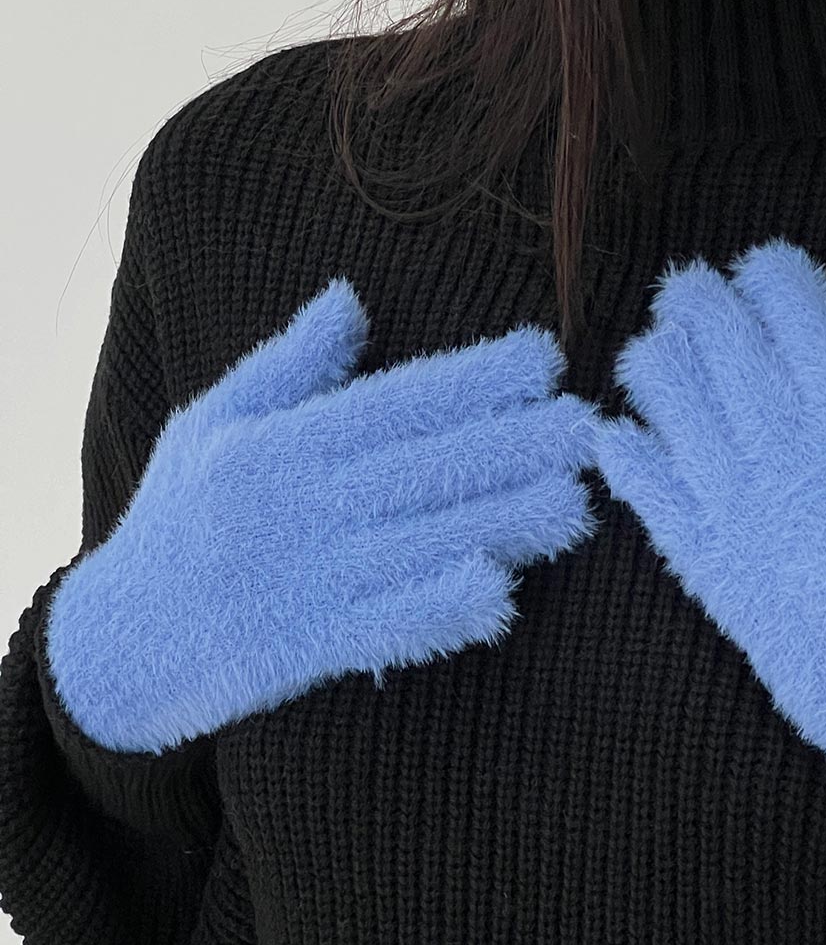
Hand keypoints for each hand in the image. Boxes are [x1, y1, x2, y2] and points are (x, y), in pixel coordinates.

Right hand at [44, 280, 601, 754]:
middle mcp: (295, 506)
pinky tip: (500, 593)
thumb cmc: (176, 519)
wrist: (116, 645)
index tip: (544, 361)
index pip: (393, 402)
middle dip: (512, 446)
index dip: (471, 380)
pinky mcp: (308, 647)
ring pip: (420, 543)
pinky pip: (386, 626)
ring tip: (578, 502)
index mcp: (277, 444)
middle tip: (590, 427)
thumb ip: (288, 365)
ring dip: (504, 522)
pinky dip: (441, 610)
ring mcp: (304, 579)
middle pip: (421, 468)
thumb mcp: (211, 423)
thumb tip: (352, 298)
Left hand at [590, 237, 825, 944]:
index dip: (783, 292)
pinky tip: (613, 445)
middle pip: (739, 389)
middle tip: (681, 280)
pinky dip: (640, 487)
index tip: (765, 258)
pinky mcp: (752, 628)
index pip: (812, 347)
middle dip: (707, 325)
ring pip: (693, 453)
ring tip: (641, 344)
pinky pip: (676, 540)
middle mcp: (805, 507)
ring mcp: (767, 570)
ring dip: (661, 391)